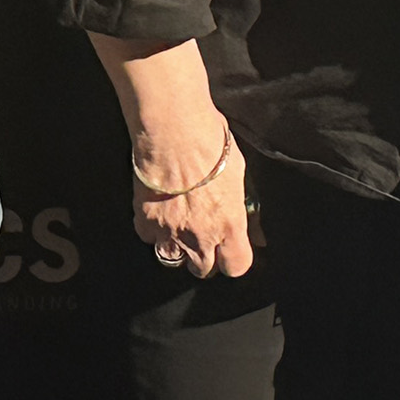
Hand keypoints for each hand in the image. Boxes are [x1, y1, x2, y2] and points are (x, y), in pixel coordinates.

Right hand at [131, 108, 252, 279]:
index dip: (233, 260)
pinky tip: (160, 212)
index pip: (236, 266)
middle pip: (203, 269)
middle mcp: (200, 235)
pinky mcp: (145, 222)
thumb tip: (253, 230)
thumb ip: (243, 209)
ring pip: (173, 259)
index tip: (231, 250)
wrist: (173, 130)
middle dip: (205, 257)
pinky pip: (149, 238)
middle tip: (204, 236)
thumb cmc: (210, 143)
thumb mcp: (239, 175)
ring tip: (181, 225)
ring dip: (178, 248)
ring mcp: (170, 231)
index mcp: (229, 225)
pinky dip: (154, 230)